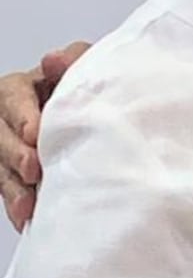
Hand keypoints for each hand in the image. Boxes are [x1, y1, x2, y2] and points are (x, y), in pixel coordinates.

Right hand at [0, 43, 89, 230]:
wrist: (98, 124)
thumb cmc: (86, 95)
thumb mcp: (81, 69)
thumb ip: (72, 59)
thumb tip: (52, 61)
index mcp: (22, 89)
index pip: (13, 97)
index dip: (22, 115)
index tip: (34, 133)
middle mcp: (9, 118)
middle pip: (0, 134)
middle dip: (14, 153)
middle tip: (32, 169)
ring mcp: (8, 147)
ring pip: (0, 166)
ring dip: (13, 186)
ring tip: (27, 205)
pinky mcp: (12, 174)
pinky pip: (8, 188)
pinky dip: (17, 204)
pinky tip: (25, 218)